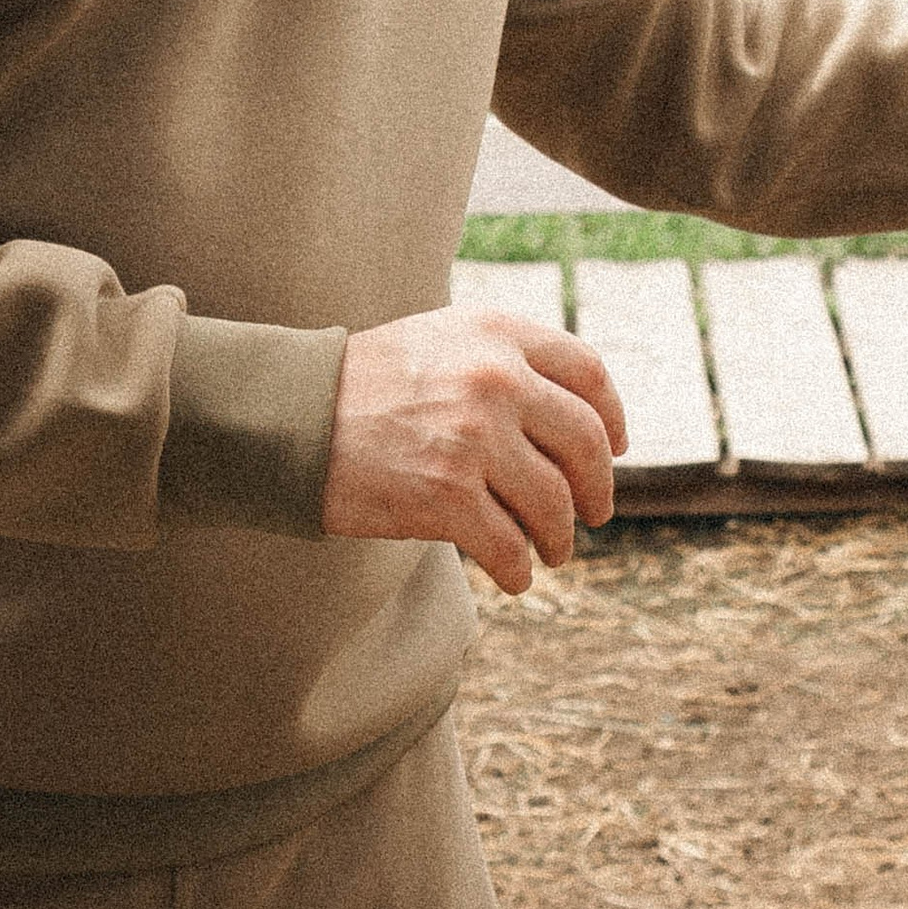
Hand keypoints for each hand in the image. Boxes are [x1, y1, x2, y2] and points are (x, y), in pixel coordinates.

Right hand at [322, 309, 625, 591]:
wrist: (291, 420)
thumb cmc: (364, 385)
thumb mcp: (442, 340)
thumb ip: (506, 362)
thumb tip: (578, 416)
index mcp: (497, 332)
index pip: (588, 373)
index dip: (612, 415)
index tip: (616, 447)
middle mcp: (494, 378)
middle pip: (585, 441)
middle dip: (598, 487)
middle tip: (594, 512)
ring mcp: (473, 437)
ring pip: (554, 502)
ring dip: (560, 536)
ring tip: (552, 552)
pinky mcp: (446, 495)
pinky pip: (509, 545)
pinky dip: (518, 569)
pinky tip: (515, 576)